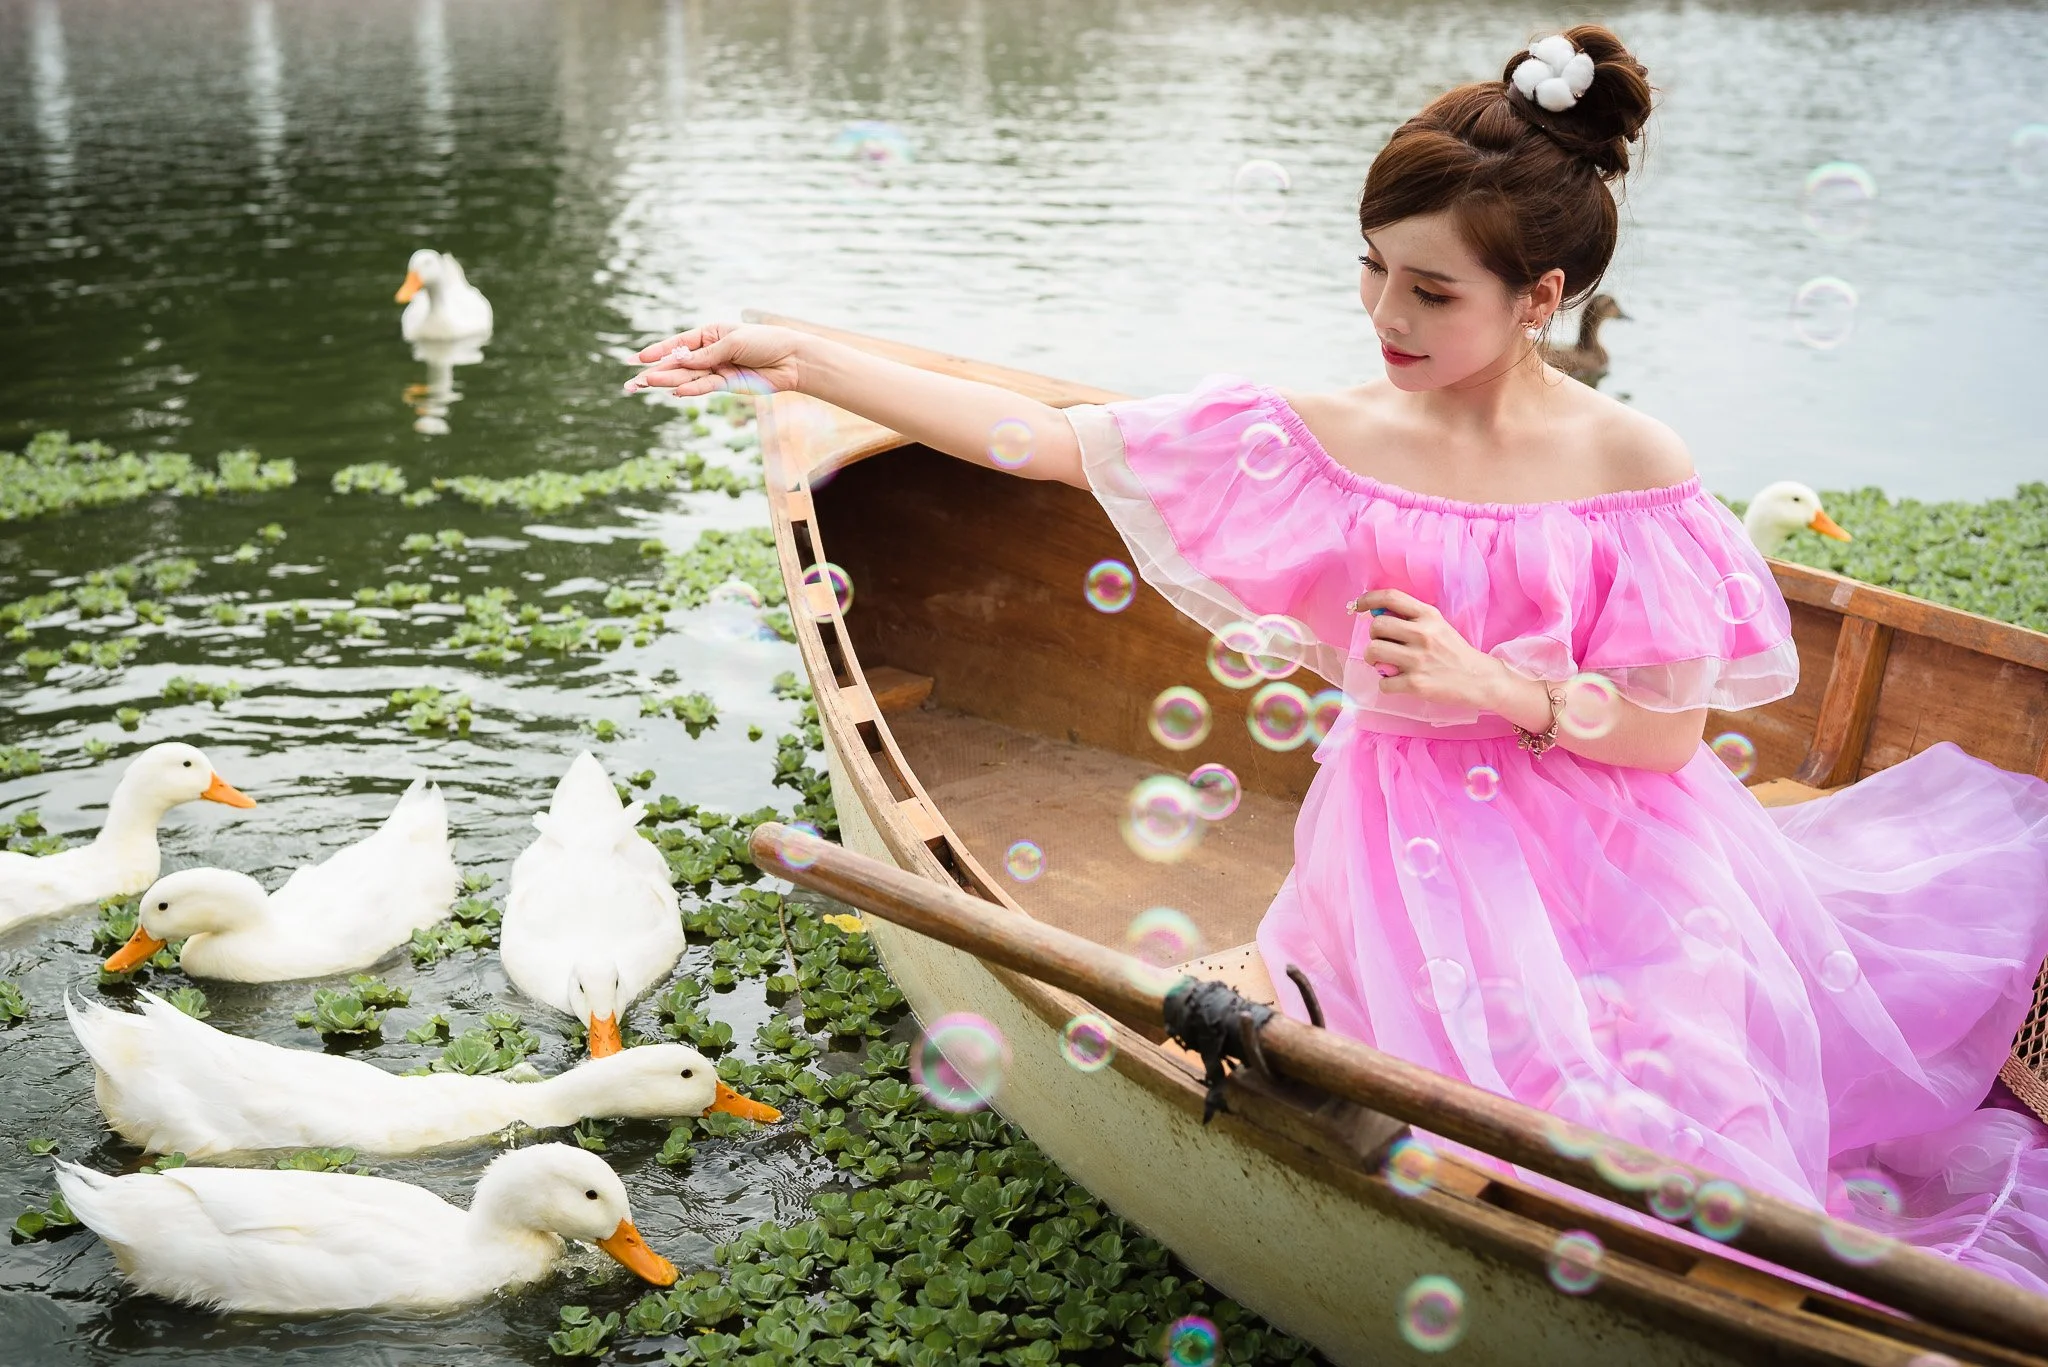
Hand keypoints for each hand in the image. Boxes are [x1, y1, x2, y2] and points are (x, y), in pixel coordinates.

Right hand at [623, 323, 804, 397]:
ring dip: (667, 381)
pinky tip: (675, 392)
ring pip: (687, 377)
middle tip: (633, 381)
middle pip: (678, 364)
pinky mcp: (727, 384)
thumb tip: (682, 363)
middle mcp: (710, 352)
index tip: (638, 358)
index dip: (658, 351)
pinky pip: (704, 387)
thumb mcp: (733, 343)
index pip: (678, 343)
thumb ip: (708, 355)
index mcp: (710, 334)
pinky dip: (690, 390)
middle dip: (655, 371)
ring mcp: (717, 369)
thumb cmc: (765, 342)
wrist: (791, 360)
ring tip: (646, 385)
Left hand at [1348, 589, 1505, 710]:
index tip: (1357, 605)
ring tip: (1384, 663)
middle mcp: (1423, 634)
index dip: (1368, 598)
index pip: (1390, 597)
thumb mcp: (1437, 625)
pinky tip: (1397, 682)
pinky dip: (1386, 683)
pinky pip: (1383, 681)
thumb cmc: (1453, 651)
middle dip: (1374, 637)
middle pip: (1376, 627)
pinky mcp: (1416, 683)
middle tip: (1383, 645)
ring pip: (1373, 651)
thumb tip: (1375, 613)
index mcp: (1428, 615)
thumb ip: (1411, 618)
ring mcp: (1418, 659)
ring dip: (1373, 659)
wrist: (1478, 679)